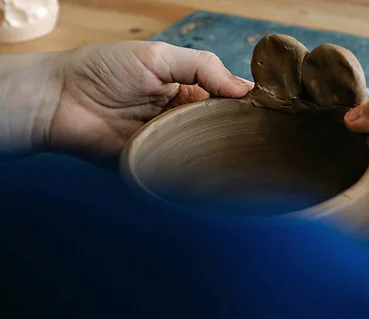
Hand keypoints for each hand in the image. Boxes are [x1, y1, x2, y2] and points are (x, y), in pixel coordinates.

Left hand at [0, 41, 252, 165]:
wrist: (60, 100)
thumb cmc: (104, 69)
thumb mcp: (158, 55)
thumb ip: (202, 67)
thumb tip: (244, 88)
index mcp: (186, 88)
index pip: (226, 97)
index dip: (246, 104)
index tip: (269, 110)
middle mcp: (182, 116)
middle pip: (221, 127)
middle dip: (240, 131)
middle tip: (265, 137)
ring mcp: (170, 142)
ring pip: (207, 151)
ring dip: (223, 153)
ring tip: (251, 157)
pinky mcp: (157, 165)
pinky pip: (184, 170)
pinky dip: (200, 171)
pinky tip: (221, 173)